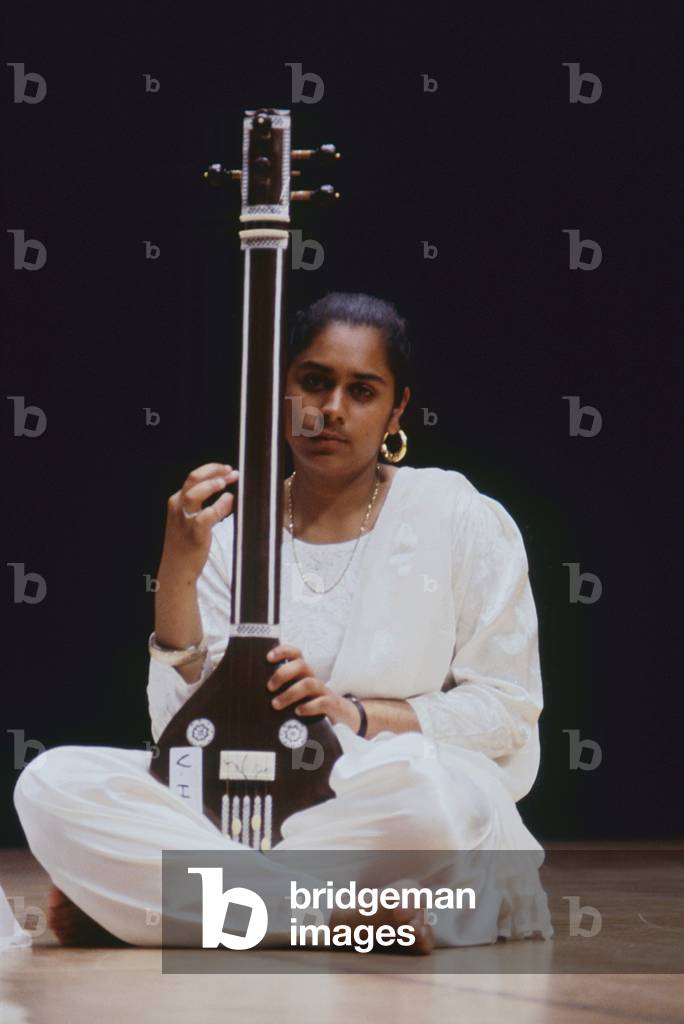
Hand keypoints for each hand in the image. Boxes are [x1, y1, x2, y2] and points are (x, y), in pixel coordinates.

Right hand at [159, 462, 238, 580]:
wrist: (176, 569)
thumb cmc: (186, 544)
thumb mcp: (188, 519)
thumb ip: (201, 503)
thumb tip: (225, 489)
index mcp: (177, 502)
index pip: (194, 477)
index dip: (212, 469)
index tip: (228, 470)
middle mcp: (178, 507)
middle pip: (193, 478)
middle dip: (214, 471)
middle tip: (231, 472)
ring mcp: (185, 520)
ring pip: (195, 493)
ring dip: (212, 484)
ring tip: (226, 482)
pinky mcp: (195, 533)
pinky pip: (207, 515)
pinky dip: (220, 506)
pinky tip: (229, 501)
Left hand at [265, 644, 361, 729]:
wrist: (342, 716)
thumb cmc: (311, 704)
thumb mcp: (297, 694)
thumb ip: (282, 690)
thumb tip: (256, 694)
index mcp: (304, 673)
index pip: (296, 654)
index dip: (283, 651)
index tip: (268, 657)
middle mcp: (313, 678)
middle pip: (301, 665)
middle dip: (283, 674)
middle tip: (269, 688)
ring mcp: (323, 691)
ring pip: (309, 684)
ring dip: (290, 693)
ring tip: (276, 705)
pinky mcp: (331, 705)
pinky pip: (322, 702)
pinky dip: (308, 707)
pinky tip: (298, 712)